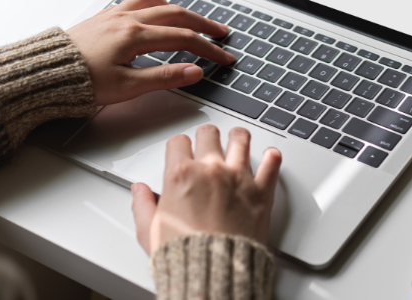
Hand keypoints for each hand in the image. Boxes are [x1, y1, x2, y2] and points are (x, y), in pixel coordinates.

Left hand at [66, 0, 234, 105]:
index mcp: (135, 36)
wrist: (43, 74)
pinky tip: (156, 8)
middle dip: (202, 25)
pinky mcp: (103, 18)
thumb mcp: (128, 87)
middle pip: (176, 15)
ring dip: (179, 9)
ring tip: (193, 18)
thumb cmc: (78, 82)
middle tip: (221, 34)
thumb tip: (194, 72)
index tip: (223, 58)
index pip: (184, 39)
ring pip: (155, 1)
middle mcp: (126, 19)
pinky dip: (153, 1)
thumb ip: (165, 77)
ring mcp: (113, 15)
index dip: (209, 49)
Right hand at [130, 125, 281, 254]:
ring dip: (238, 137)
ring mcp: (238, 178)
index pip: (178, 142)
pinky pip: (272, 163)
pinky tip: (269, 156)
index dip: (179, 146)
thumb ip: (143, 206)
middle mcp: (210, 170)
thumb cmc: (186, 255)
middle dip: (206, 137)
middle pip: (209, 133)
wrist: (216, 271)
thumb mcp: (150, 232)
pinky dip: (272, 157)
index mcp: (181, 175)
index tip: (183, 152)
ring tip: (237, 140)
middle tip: (208, 144)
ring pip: (241, 138)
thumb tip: (140, 192)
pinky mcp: (261, 191)